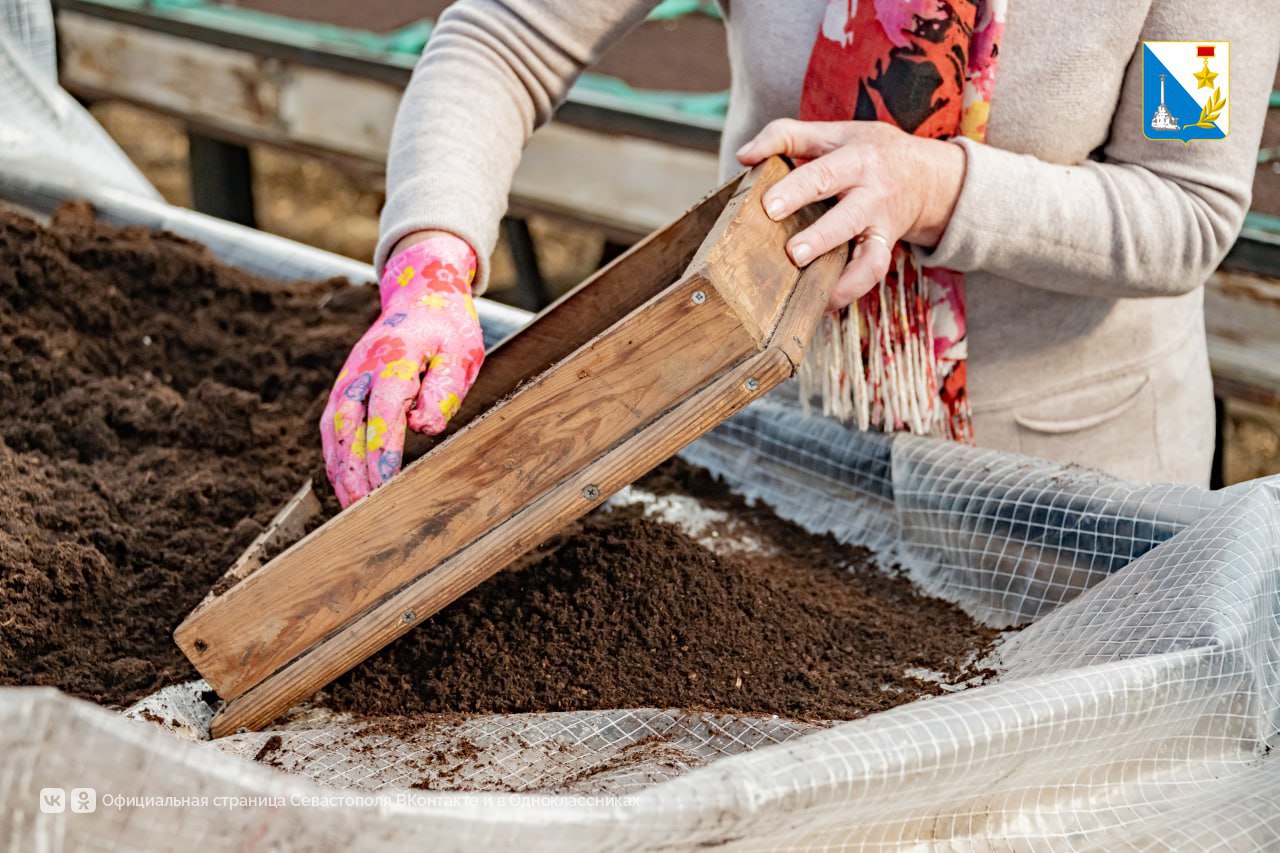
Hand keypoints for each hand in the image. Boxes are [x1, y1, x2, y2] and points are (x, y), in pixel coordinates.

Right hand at [321, 233, 483, 506]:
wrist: (420, 295)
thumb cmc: (448, 329)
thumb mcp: (461, 352)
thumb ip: (444, 388)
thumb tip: (425, 426)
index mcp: (395, 356)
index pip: (385, 409)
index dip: (382, 449)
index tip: (385, 484)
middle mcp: (362, 368)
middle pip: (349, 425)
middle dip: (354, 470)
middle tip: (364, 513)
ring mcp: (347, 378)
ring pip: (333, 430)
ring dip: (339, 470)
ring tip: (351, 511)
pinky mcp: (343, 388)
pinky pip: (332, 428)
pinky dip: (335, 458)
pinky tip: (345, 487)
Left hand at [735, 119, 965, 310]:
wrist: (926, 175)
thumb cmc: (869, 152)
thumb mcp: (833, 134)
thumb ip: (786, 136)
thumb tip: (744, 154)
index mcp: (856, 161)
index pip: (824, 174)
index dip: (796, 190)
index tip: (769, 206)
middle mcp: (872, 196)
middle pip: (848, 217)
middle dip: (821, 237)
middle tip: (793, 253)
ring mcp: (881, 227)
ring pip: (869, 257)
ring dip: (843, 277)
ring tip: (813, 291)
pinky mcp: (884, 250)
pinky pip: (872, 275)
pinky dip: (849, 291)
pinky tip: (822, 303)